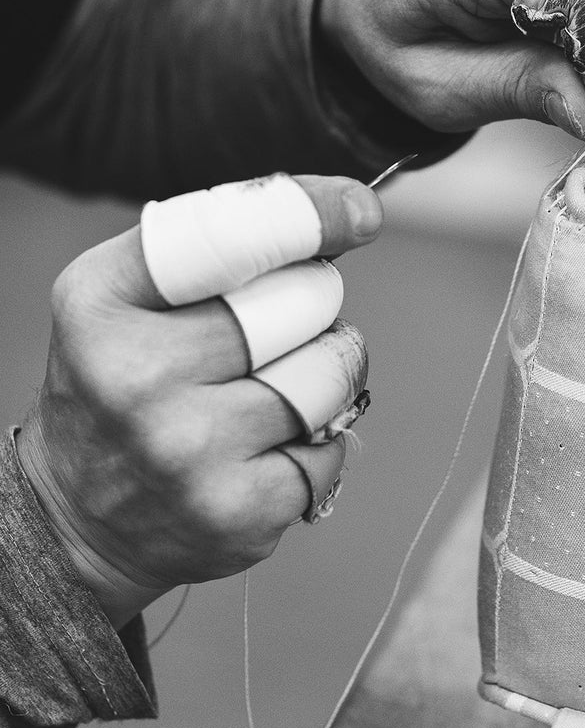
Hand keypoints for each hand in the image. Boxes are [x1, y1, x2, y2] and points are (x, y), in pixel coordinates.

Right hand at [16, 174, 380, 627]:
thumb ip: (221, 244)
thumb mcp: (128, 295)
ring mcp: (187, 452)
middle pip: (305, 304)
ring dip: (329, 372)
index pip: (228, 236)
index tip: (362, 209)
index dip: (309, 215)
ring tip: (282, 385)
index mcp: (104, 302)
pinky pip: (333, 449)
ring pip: (329, 377)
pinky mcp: (236, 511)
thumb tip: (352, 212)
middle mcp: (136, 376)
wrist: (78, 518)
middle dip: (315, 308)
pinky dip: (320, 442)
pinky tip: (269, 450)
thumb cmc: (123, 382)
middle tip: (282, 329)